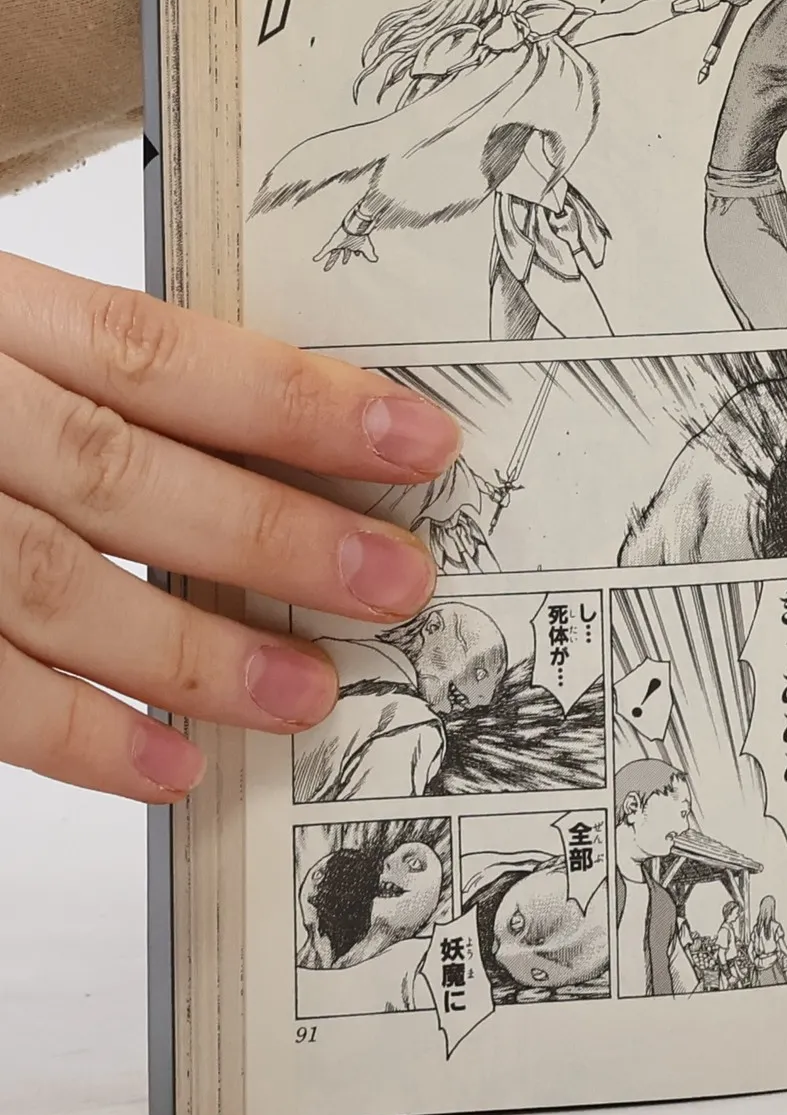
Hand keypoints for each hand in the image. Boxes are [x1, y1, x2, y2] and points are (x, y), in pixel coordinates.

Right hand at [0, 254, 457, 801]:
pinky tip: (167, 767)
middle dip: (270, 535)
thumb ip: (89, 376)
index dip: (295, 400)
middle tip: (397, 585)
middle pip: (114, 470)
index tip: (420, 443)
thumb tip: (275, 450)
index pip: (153, 348)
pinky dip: (68, 735)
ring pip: (38, 584)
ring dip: (188, 652)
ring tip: (308, 693)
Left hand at [316, 225, 376, 269]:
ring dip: (330, 262)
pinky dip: (320, 255)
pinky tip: (315, 259)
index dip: (348, 256)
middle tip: (336, 266)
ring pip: (332, 255)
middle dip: (338, 260)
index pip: (349, 252)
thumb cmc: (361, 236)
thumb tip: (375, 259)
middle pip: (340, 254)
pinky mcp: (332, 244)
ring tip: (326, 269)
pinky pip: (325, 251)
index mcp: (351, 245)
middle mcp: (343, 244)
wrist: (355, 229)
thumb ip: (370, 254)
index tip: (347, 260)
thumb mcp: (367, 248)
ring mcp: (337, 245)